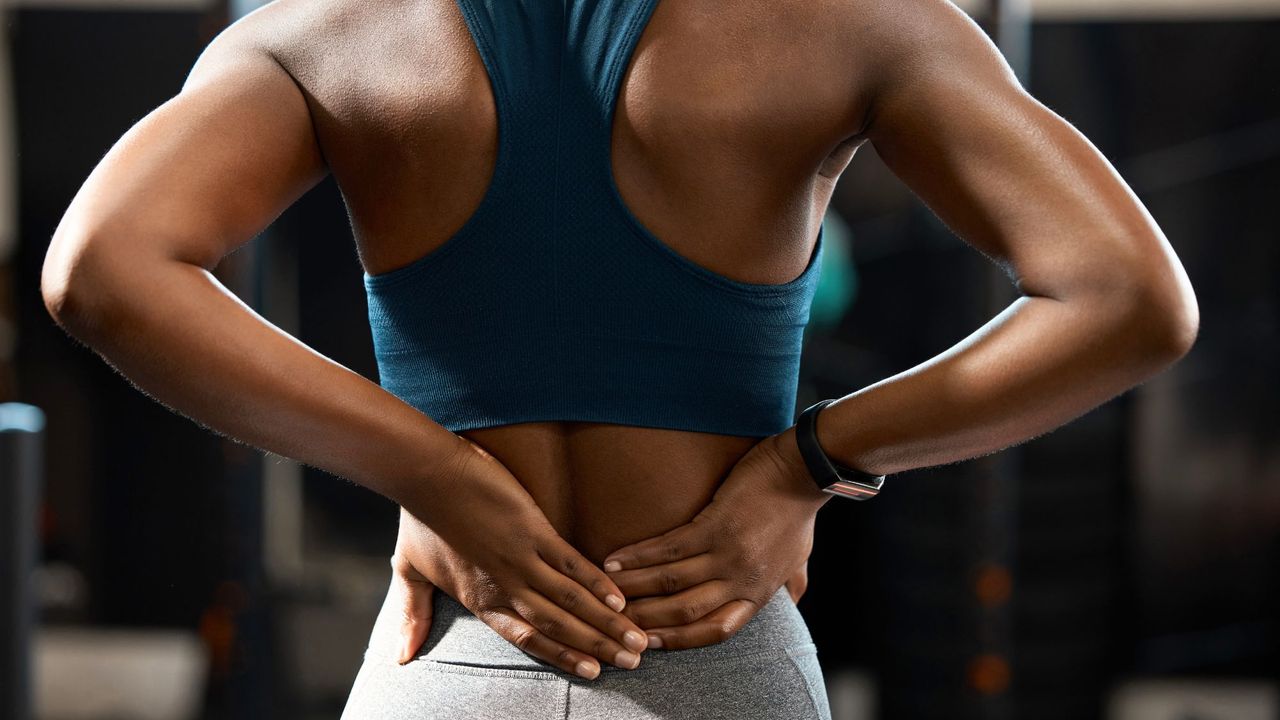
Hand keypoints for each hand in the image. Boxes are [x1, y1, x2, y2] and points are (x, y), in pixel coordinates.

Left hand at [392, 437, 649, 678]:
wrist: (428, 475)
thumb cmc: (418, 519)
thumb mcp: (409, 571)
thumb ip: (412, 615)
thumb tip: (401, 657)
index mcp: (480, 600)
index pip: (529, 639)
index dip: (563, 656)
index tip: (593, 671)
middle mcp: (505, 588)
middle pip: (560, 627)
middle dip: (598, 646)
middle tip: (632, 661)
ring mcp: (522, 560)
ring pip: (572, 601)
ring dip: (607, 621)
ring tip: (636, 638)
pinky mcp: (534, 531)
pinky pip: (573, 563)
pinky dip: (598, 582)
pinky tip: (620, 597)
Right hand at [602, 427, 829, 649]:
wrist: (805, 471)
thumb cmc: (799, 512)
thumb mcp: (798, 558)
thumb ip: (789, 584)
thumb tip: (790, 601)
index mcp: (758, 593)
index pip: (714, 630)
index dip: (678, 640)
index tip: (649, 642)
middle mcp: (741, 580)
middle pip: (684, 611)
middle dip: (645, 619)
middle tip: (614, 620)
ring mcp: (728, 554)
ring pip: (671, 582)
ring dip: (633, 587)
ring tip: (606, 589)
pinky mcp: (717, 525)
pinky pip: (669, 548)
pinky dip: (639, 556)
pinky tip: (615, 559)